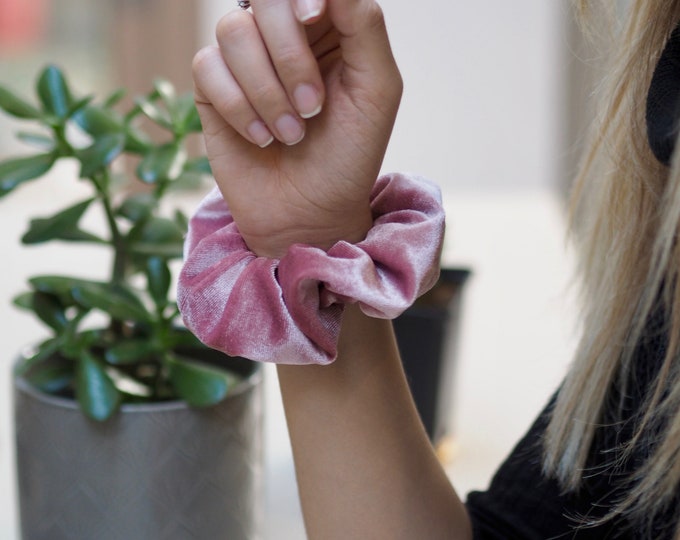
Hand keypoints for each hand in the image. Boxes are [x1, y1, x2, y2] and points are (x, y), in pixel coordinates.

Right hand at [192, 0, 401, 257]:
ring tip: (291, 132)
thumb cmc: (350, 155)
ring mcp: (244, 60)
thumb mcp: (377, 91)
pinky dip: (240, 109)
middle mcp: (283, 35)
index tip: (314, 17)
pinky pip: (208, 67)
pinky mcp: (212, 88)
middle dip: (289, 54)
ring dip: (267, 91)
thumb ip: (364, 26)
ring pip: (234, 30)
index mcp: (328, 26)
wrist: (312, 213)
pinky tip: (263, 139)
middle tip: (313, 106)